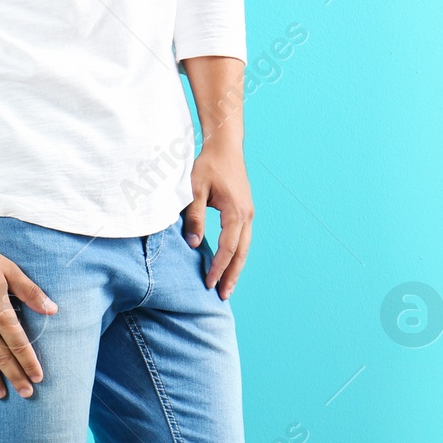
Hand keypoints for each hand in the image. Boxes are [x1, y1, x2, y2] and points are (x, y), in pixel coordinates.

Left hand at [182, 141, 253, 299]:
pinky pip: (242, 238)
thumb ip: (194, 217)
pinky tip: (229, 264)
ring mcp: (248, 212)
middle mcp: (247, 214)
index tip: (208, 284)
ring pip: (244, 247)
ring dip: (236, 267)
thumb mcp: (194, 190)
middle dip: (232, 275)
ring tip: (228, 287)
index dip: (218, 267)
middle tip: (223, 296)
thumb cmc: (208, 165)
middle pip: (241, 252)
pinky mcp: (244, 210)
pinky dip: (236, 254)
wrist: (225, 146)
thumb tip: (194, 244)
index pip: (228, 247)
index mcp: (236, 212)